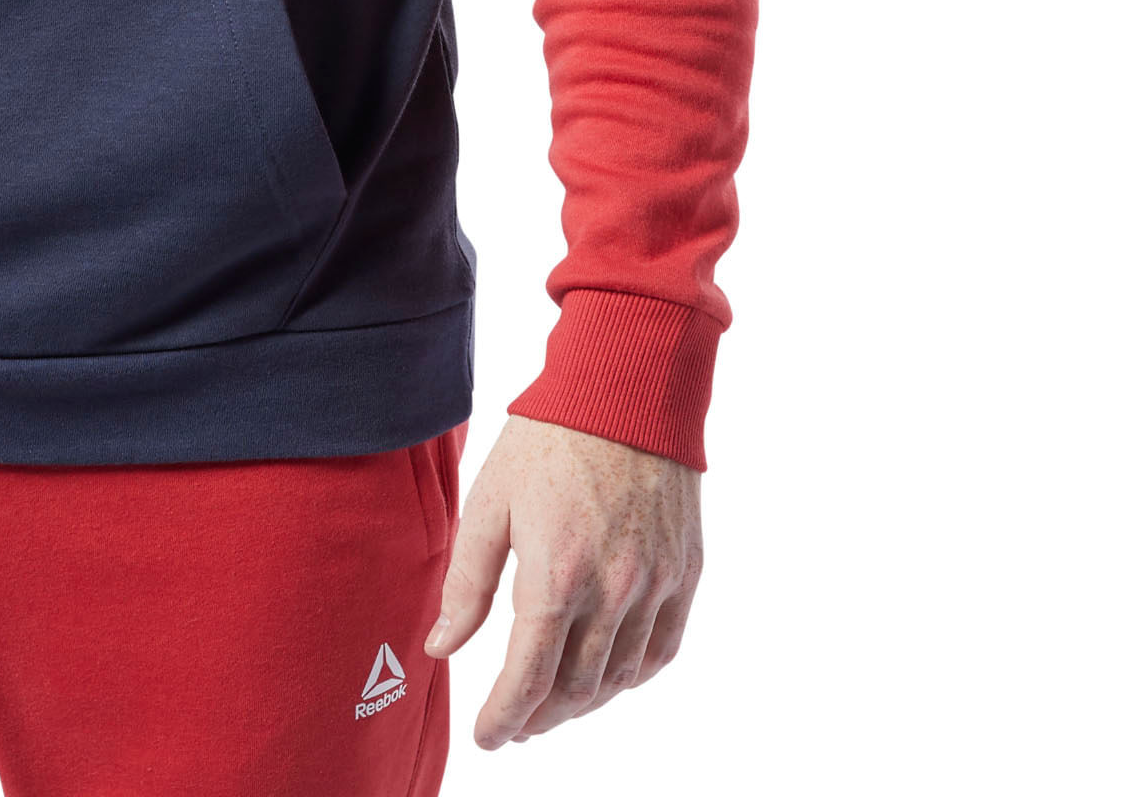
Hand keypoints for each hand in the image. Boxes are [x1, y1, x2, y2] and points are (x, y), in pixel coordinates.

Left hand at [424, 416, 702, 747]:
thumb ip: (466, 583)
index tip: (488, 737)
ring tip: (552, 705)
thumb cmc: (547, 438)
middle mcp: (612, 590)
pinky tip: (607, 676)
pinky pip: (662, 649)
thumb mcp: (489, 502)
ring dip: (584, 703)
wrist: (625, 388)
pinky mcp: (685, 572)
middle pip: (576, 689)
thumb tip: (440, 647)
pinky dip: (632, 675)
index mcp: (555, 574)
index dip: (505, 717)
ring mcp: (656, 585)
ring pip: (620, 677)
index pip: (529, 677)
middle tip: (515, 725)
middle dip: (541, 717)